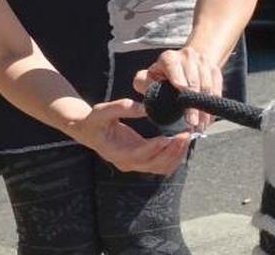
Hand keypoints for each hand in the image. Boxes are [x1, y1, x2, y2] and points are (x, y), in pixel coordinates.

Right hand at [73, 99, 191, 174]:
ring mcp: (135, 165)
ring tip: (186, 137)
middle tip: (185, 133)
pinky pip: (161, 165)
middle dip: (172, 150)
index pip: (139, 154)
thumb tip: (146, 107)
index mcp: (115, 152)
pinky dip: (173, 157)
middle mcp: (126, 163)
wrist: (88, 130)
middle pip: (154, 164)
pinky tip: (180, 143)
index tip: (169, 137)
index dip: (155, 147)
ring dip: (176, 155)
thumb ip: (123, 108)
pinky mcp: (141, 162)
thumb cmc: (94, 120)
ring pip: (161, 167)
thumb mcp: (103, 110)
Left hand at [133, 47, 222, 131]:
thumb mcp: (147, 78)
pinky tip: (208, 118)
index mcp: (168, 58)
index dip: (179, 81)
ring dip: (204, 108)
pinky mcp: (215, 70)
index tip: (182, 95)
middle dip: (192, 104)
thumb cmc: (161, 76)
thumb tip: (147, 91)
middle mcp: (187, 56)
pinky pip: (217, 88)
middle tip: (192, 122)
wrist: (183, 64)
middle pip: (193, 81)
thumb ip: (143, 84)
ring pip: (207, 86)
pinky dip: (213, 104)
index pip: (173, 67)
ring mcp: (203, 62)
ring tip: (200, 125)